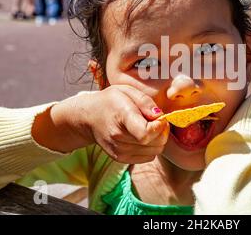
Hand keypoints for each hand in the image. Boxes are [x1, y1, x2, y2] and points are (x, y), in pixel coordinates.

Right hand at [48, 85, 169, 163]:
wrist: (88, 118)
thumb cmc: (110, 102)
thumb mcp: (127, 91)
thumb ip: (145, 102)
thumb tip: (160, 116)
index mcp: (122, 117)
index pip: (146, 133)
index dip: (160, 127)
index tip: (159, 117)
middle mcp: (119, 138)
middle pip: (155, 143)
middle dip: (162, 131)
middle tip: (155, 120)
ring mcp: (119, 152)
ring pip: (155, 151)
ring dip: (157, 140)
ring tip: (147, 127)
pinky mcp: (121, 159)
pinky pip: (149, 157)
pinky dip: (151, 147)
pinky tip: (142, 136)